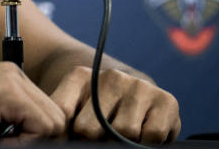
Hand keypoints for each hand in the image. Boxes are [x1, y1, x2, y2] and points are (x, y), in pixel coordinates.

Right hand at [0, 62, 66, 141]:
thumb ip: (12, 122)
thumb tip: (43, 137)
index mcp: (9, 78)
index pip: (46, 112)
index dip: (34, 136)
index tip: (8, 142)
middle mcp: (14, 74)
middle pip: (55, 116)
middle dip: (37, 139)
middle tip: (3, 143)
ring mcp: (13, 80)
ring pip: (54, 123)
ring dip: (30, 141)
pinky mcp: (10, 94)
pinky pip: (42, 128)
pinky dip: (23, 143)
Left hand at [49, 66, 179, 142]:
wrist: (133, 98)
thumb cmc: (95, 111)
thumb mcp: (70, 108)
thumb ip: (59, 117)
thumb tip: (52, 137)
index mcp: (80, 76)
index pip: (62, 112)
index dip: (66, 133)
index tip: (72, 134)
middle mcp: (111, 77)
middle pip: (90, 129)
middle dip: (94, 140)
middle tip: (100, 136)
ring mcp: (139, 86)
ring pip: (125, 132)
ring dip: (122, 142)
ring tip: (120, 134)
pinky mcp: (166, 99)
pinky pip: (153, 135)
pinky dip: (147, 142)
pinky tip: (142, 133)